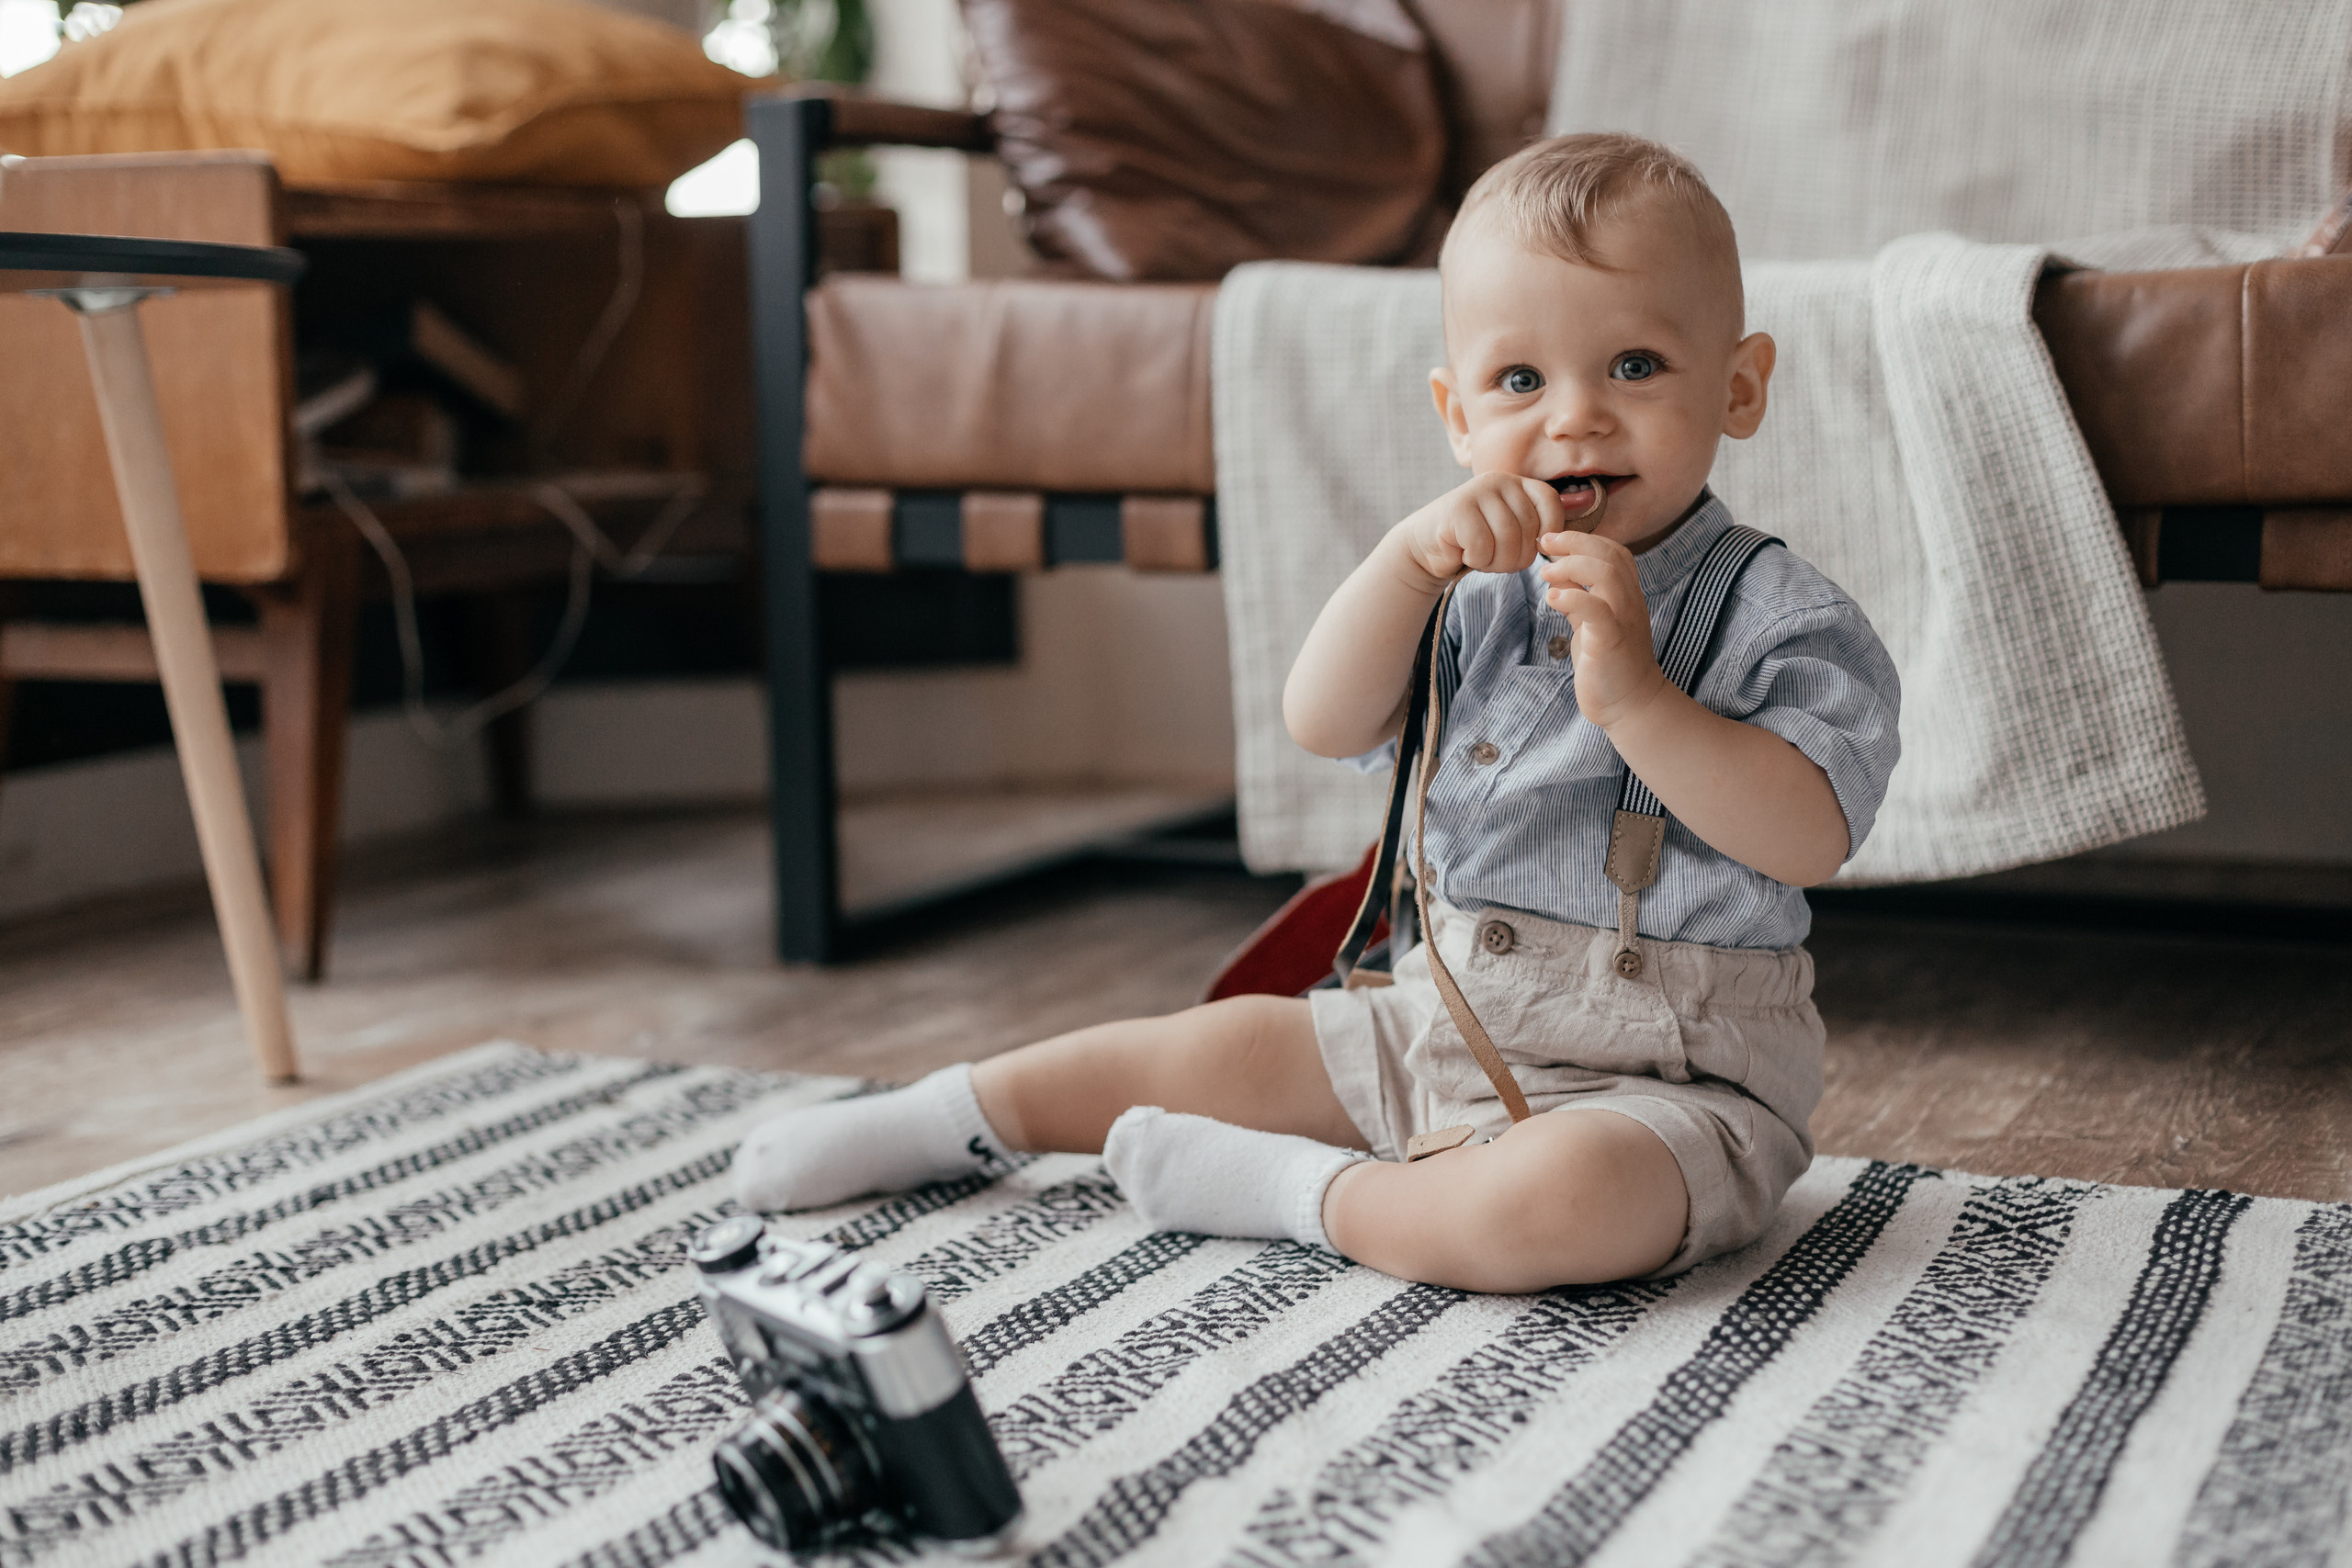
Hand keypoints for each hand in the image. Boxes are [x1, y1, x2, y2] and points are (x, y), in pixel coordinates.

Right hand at [1392, 472, 1574, 586]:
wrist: (1427, 545)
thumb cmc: (1476, 541)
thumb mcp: (1512, 530)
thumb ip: (1539, 527)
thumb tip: (1580, 526)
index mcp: (1518, 483)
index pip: (1551, 503)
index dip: (1548, 532)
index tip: (1532, 547)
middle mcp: (1499, 480)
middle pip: (1530, 529)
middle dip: (1516, 556)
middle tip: (1497, 557)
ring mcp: (1477, 491)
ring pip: (1508, 540)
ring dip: (1496, 561)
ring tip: (1482, 556)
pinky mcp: (1456, 509)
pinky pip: (1482, 546)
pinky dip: (1476, 560)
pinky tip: (1464, 552)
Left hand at [1538, 532, 1666, 726]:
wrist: (1629, 704)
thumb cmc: (1607, 662)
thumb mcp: (1589, 622)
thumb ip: (1578, 596)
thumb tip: (1556, 571)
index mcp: (1625, 595)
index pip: (1613, 551)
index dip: (1583, 539)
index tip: (1552, 539)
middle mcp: (1629, 602)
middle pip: (1610, 555)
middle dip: (1574, 543)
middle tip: (1544, 543)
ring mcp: (1623, 620)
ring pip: (1607, 575)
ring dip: (1571, 566)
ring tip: (1545, 573)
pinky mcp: (1611, 642)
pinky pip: (1598, 611)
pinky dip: (1574, 598)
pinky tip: (1552, 598)